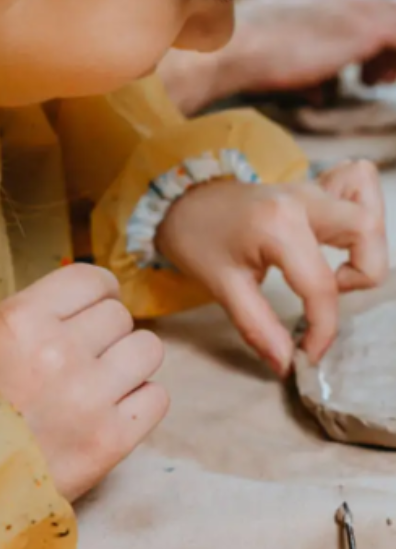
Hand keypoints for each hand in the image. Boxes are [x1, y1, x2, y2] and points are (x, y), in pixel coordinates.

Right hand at [0, 265, 167, 500]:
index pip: (92, 279)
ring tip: (103, 382)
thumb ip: (37, 316)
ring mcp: (89, 396)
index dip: (98, 292)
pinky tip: (112, 411)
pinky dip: (139, 402)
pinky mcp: (112, 439)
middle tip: (85, 357)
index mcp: (21, 319)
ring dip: (130, 362)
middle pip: (119, 315)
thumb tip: (92, 299)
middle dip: (106, 333)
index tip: (93, 307)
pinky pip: (157, 397)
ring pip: (148, 348)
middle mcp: (58, 350)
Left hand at [155, 162, 388, 374]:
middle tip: (325, 295)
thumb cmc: (196, 239)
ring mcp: (311, 189)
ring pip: (368, 209)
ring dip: (366, 245)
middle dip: (361, 275)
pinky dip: (359, 211)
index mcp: (277, 226)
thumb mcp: (221, 286)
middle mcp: (302, 200)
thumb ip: (258, 327)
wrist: (179, 201)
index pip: (322, 285)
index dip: (323, 329)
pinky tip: (337, 237)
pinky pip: (356, 184)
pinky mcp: (314, 187)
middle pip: (367, 230)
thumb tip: (287, 364)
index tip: (308, 353)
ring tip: (334, 269)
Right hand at [160, 0, 395, 114]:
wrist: (231, 46)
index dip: (347, 34)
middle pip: (371, 10)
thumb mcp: (266, 47)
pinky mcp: (368, 27)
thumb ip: (298, 59)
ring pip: (390, 21)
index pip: (343, 4)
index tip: (342, 62)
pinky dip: (394, 62)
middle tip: (366, 74)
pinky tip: (377, 81)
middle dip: (370, 43)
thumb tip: (318, 89)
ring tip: (374, 79)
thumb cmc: (234, 50)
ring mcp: (352, 3)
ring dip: (386, 54)